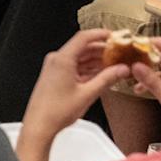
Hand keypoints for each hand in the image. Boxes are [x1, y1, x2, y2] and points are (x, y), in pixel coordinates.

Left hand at [17, 29, 134, 152]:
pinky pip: (75, 67)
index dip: (101, 34)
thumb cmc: (56, 112)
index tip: (114, 36)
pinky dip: (88, 69)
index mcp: (62, 59)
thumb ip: (107, 79)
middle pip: (83, 47)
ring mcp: (55, 68)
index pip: (84, 37)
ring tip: (114, 65)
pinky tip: (101, 75)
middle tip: (119, 54)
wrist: (40, 125)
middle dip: (102, 50)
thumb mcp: (88, 94)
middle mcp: (57, 60)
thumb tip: (121, 70)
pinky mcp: (55, 76)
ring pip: (80, 58)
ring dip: (96, 60)